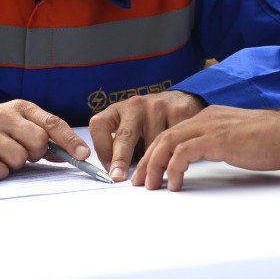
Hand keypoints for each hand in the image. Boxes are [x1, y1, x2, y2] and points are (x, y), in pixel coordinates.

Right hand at [0, 99, 86, 179]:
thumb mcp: (14, 122)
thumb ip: (40, 133)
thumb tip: (68, 152)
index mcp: (18, 107)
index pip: (51, 122)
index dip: (70, 140)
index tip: (83, 155)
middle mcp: (3, 116)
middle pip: (38, 141)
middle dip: (36, 154)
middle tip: (23, 154)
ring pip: (19, 158)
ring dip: (14, 164)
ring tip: (1, 156)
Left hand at [89, 91, 205, 181]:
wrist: (179, 101)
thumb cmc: (149, 122)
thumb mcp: (130, 130)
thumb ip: (120, 148)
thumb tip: (114, 173)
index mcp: (118, 110)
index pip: (99, 125)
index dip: (101, 148)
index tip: (108, 168)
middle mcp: (135, 105)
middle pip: (125, 135)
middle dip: (121, 159)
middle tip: (118, 177)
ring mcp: (157, 106)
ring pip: (153, 142)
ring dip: (154, 160)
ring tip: (158, 170)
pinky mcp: (177, 110)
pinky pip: (174, 139)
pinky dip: (173, 152)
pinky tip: (174, 155)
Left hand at [132, 105, 279, 191]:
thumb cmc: (272, 139)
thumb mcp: (238, 139)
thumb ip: (219, 144)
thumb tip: (207, 158)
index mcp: (209, 117)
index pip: (173, 132)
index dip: (156, 152)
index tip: (148, 170)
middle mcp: (205, 118)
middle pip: (164, 137)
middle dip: (148, 160)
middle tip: (139, 180)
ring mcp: (210, 127)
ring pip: (167, 143)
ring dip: (154, 166)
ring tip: (150, 185)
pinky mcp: (216, 139)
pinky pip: (183, 152)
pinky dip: (174, 168)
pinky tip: (175, 183)